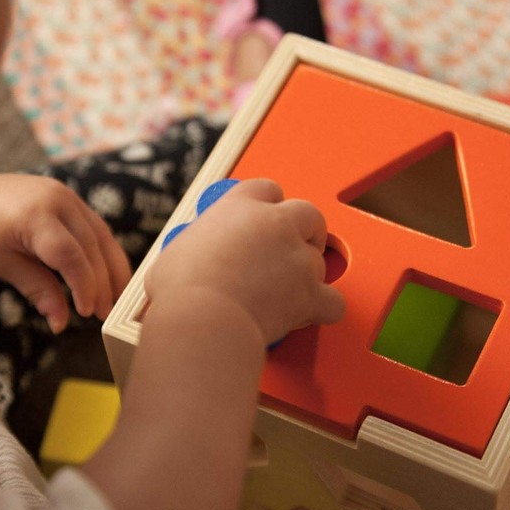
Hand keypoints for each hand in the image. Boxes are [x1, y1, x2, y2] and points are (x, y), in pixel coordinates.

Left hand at [0, 173, 130, 332]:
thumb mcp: (4, 265)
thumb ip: (38, 290)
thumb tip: (60, 323)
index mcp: (34, 216)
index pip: (69, 255)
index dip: (84, 286)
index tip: (87, 311)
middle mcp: (58, 200)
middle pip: (92, 247)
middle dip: (102, 283)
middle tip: (105, 313)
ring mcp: (69, 196)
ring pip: (103, 237)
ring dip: (114, 269)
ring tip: (117, 298)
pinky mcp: (74, 199)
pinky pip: (98, 228)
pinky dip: (106, 254)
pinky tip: (111, 276)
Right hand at [146, 179, 345, 345]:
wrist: (203, 319)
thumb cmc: (181, 290)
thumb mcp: (176, 252)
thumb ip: (197, 248)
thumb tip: (191, 262)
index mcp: (240, 207)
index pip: (266, 190)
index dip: (268, 206)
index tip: (263, 223)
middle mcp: (276, 224)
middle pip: (308, 214)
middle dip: (306, 231)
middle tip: (291, 250)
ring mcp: (298, 258)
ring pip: (319, 260)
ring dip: (306, 276)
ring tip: (283, 295)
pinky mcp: (311, 292)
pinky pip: (334, 299)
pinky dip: (324, 309)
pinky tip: (310, 314)